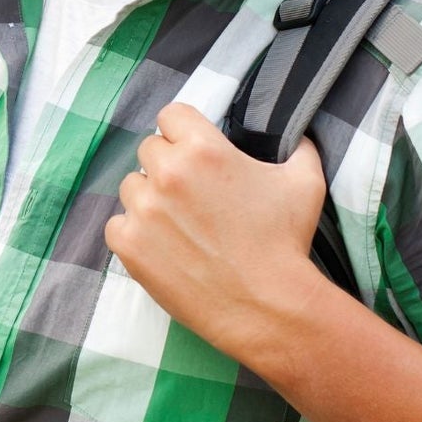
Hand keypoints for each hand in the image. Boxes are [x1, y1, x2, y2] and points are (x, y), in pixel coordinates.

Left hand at [104, 103, 330, 363]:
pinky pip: (116, 225)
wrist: (268, 307)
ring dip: (149, 198)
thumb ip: (298, 147)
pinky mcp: (130, 246)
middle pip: (149, 150)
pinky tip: (161, 245)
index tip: (194, 151)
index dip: (183, 132)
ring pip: (131, 186)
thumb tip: (296, 134)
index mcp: (203, 149)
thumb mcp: (304, 182)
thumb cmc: (286, 242)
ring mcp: (144, 211)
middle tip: (192, 193)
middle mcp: (167, 173)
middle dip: (168, 165)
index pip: (171, 115)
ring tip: (178, 222)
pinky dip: (133, 232)